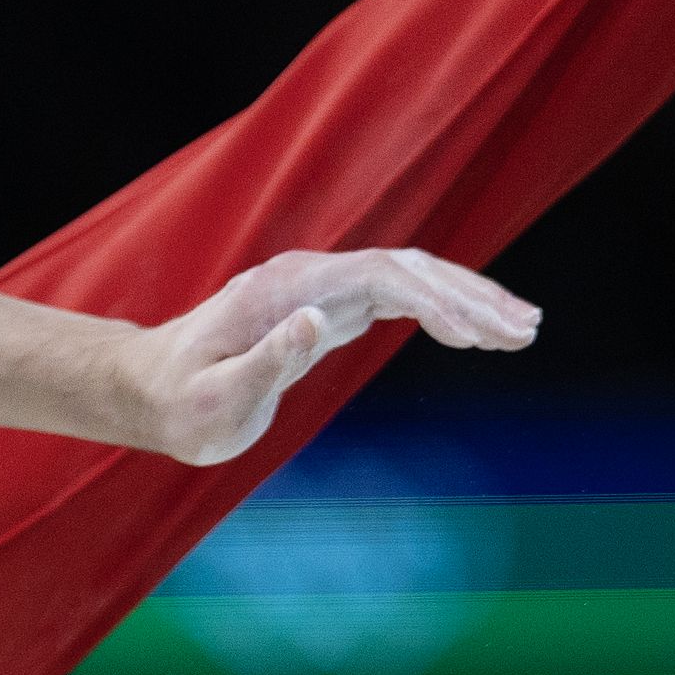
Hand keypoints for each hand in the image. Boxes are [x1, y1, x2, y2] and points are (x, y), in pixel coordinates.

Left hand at [134, 247, 538, 466]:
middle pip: (408, 270)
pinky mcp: (325, 310)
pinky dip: (440, 314)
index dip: (438, 301)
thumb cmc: (179, 404)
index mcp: (287, 290)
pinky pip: (395, 300)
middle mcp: (308, 278)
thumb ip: (267, 360)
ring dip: (468, 301)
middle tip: (527, 331)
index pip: (382, 277)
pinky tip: (476, 335)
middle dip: (472, 296)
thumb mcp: (217, 398)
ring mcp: (319, 290)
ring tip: (522, 331)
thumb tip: (320, 320)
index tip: (480, 336)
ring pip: (409, 280)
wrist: (148, 392)